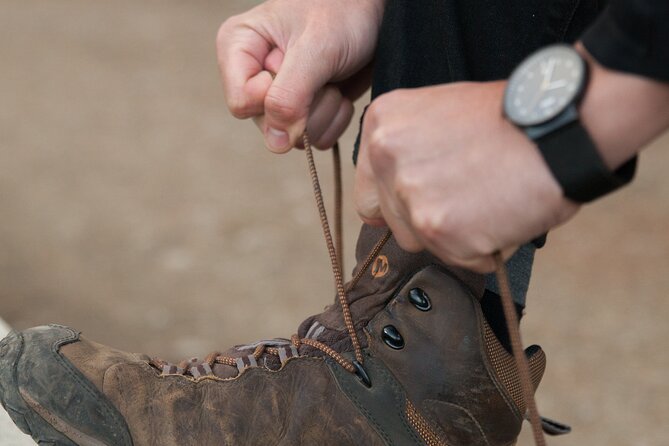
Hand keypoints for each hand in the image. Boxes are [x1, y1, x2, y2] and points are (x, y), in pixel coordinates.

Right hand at [217, 0, 384, 151]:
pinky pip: (314, 138)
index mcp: (238, 49)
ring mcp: (277, 96)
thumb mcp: (315, 49)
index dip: (274, 98)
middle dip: (307, 106)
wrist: (374, 13)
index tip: (300, 70)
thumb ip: (288, 97)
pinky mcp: (303, 110)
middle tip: (324, 74)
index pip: (242, 104)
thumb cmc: (343, 12)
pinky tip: (340, 90)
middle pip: (269, 124)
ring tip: (333, 78)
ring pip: (293, 136)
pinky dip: (335, 118)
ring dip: (324, 111)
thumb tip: (276, 143)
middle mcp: (252, 75)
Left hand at [354, 82, 579, 271]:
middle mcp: (387, 159)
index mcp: (382, 126)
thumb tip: (392, 194)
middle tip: (467, 197)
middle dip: (426, 219)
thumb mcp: (439, 112)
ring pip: (420, 242)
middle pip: (392, 221)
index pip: (367, 193)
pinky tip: (502, 215)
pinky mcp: (440, 229)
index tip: (422, 200)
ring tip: (487, 203)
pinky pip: (457, 257)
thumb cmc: (510, 118)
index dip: (394, 202)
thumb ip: (407, 149)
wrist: (558, 127)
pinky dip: (482, 248)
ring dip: (452, 235)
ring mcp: (411, 195)